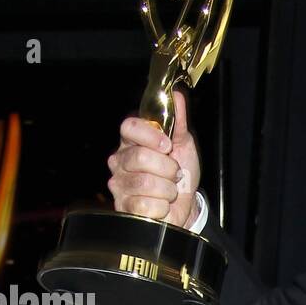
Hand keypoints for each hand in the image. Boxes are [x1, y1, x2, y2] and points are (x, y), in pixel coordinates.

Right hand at [107, 88, 199, 227]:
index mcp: (132, 141)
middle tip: (174, 174)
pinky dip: (161, 207)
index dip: (151, 136)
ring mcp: (120, 185)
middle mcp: (120, 161)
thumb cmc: (180, 176)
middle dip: (167, 168)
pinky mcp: (124, 208)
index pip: (129, 127)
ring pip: (145, 183)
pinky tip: (161, 205)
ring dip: (167, 190)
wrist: (185, 207)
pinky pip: (145, 206)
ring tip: (168, 190)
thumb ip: (178, 122)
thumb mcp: (183, 145)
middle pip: (141, 157)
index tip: (167, 146)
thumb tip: (176, 96)